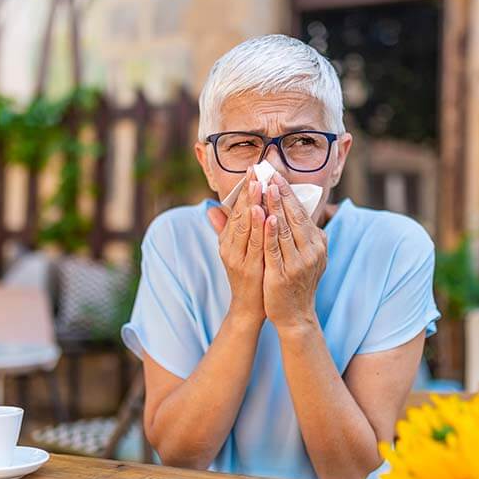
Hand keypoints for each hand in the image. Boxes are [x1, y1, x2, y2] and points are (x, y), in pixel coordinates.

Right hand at [207, 169, 266, 322]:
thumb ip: (226, 229)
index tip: (252, 170)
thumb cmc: (248, 276)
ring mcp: (239, 258)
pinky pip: (256, 245)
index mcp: (227, 241)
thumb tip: (212, 209)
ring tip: (260, 185)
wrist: (249, 308)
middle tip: (256, 171)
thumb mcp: (235, 250)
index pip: (235, 210)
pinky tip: (266, 214)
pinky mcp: (249, 269)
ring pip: (246, 227)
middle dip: (248, 192)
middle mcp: (230, 247)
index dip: (244, 190)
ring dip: (253, 204)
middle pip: (239, 214)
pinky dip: (260, 229)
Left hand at [262, 173, 326, 331]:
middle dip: (281, 193)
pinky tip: (265, 217)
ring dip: (275, 206)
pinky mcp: (284, 274)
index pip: (301, 212)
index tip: (276, 175)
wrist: (295, 315)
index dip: (288, 193)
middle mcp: (312, 250)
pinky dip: (271, 232)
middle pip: (295, 216)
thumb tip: (294, 212)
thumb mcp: (305, 255)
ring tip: (266, 187)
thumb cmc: (297, 282)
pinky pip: (276, 249)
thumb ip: (302, 233)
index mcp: (316, 243)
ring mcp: (299, 263)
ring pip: (285, 229)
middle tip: (270, 173)